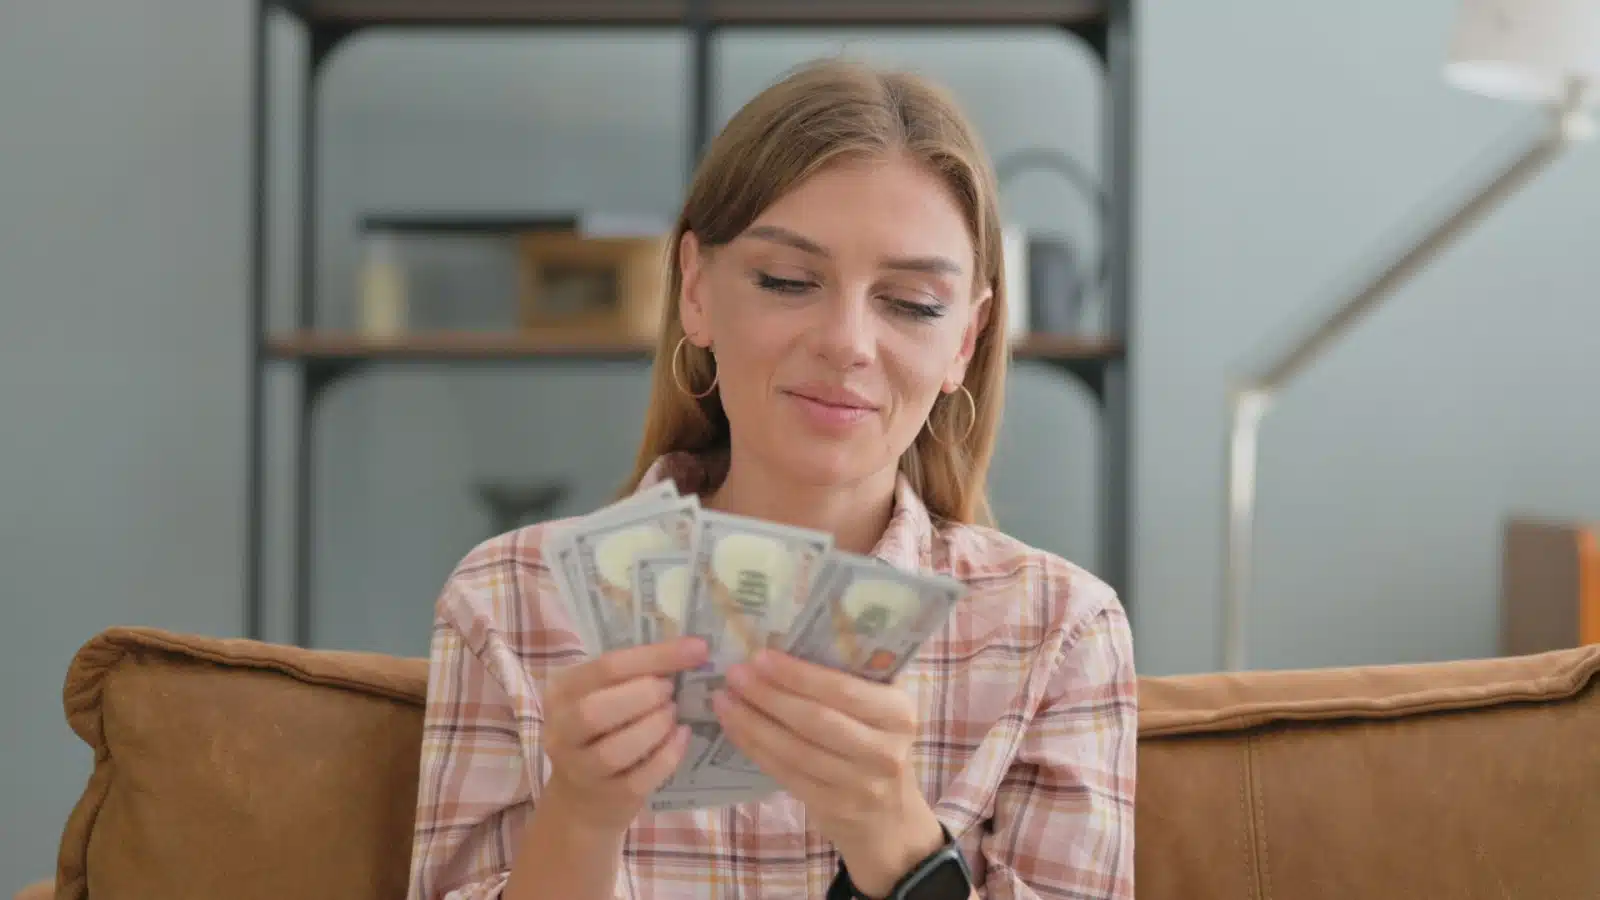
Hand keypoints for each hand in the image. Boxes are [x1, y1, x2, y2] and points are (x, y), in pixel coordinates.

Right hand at [541, 637, 707, 832]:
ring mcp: (581, 768)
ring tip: (673, 715)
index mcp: (562, 691)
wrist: (583, 799)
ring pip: (615, 750)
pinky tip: (682, 737)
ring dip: (654, 727)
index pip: (607, 667)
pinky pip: (640, 778)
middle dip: (645, 695)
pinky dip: (668, 756)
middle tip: (670, 691)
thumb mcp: (606, 695)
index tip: (698, 648)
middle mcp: (561, 729)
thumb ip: (636, 673)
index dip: (657, 656)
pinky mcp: (607, 797)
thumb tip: (693, 649)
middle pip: (596, 710)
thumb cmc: (602, 731)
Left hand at [713, 650, 947, 896]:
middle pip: (815, 720)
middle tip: (734, 674)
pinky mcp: (833, 807)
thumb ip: (852, 680)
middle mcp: (885, 750)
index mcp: (899, 713)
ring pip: (795, 749)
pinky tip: (734, 729)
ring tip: (724, 699)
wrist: (890, 818)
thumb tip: (788, 642)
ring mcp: (859, 784)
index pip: (844, 690)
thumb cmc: (877, 746)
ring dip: (753, 722)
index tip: (761, 656)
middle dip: (769, 695)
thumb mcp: (881, 712)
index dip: (799, 675)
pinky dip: (755, 749)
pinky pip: (785, 773)